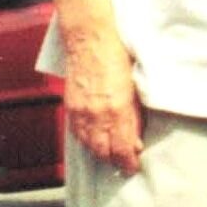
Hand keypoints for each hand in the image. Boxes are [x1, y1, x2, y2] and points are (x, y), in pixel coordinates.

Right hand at [63, 32, 143, 173]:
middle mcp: (97, 114)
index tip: (133, 167)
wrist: (90, 40)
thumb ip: (134, 118)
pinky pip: (78, 133)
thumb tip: (135, 140)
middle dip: (114, 160)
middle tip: (123, 163)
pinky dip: (87, 140)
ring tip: (110, 154)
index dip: (128, 162)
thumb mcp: (134, 89)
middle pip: (103, 151)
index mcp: (117, 110)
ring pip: (88, 145)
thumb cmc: (117, 58)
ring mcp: (81, 112)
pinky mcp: (70, 106)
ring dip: (100, 152)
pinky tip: (94, 140)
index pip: (122, 148)